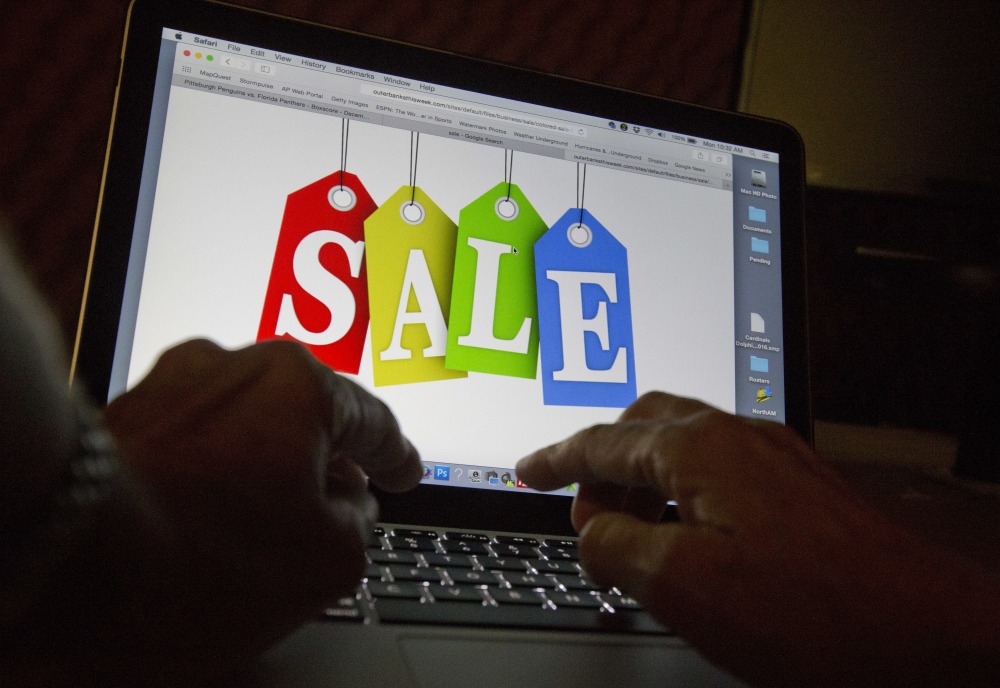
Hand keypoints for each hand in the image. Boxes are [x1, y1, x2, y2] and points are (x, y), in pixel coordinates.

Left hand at [103, 339, 421, 677]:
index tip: (405, 473)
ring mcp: (171, 385)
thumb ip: (359, 523)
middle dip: (325, 461)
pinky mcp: (122, 414)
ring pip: (246, 424)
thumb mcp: (324, 562)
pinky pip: (195, 439)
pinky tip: (209, 518)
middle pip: (305, 413)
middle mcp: (233, 365)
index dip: (397, 457)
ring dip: (265, 467)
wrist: (60, 562)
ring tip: (264, 526)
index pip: (371, 422)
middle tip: (343, 502)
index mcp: (299, 386)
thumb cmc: (196, 558)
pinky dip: (215, 473)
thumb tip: (351, 506)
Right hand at [517, 392, 999, 686]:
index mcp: (700, 449)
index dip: (554, 460)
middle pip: (644, 428)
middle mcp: (739, 437)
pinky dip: (685, 498)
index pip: (601, 442)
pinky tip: (692, 541)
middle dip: (603, 468)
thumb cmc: (815, 612)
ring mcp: (775, 458)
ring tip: (637, 543)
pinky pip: (720, 473)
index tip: (527, 472)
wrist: (928, 635)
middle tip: (585, 517)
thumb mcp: (680, 585)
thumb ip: (614, 545)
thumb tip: (589, 528)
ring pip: (684, 449)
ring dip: (646, 486)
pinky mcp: (800, 487)